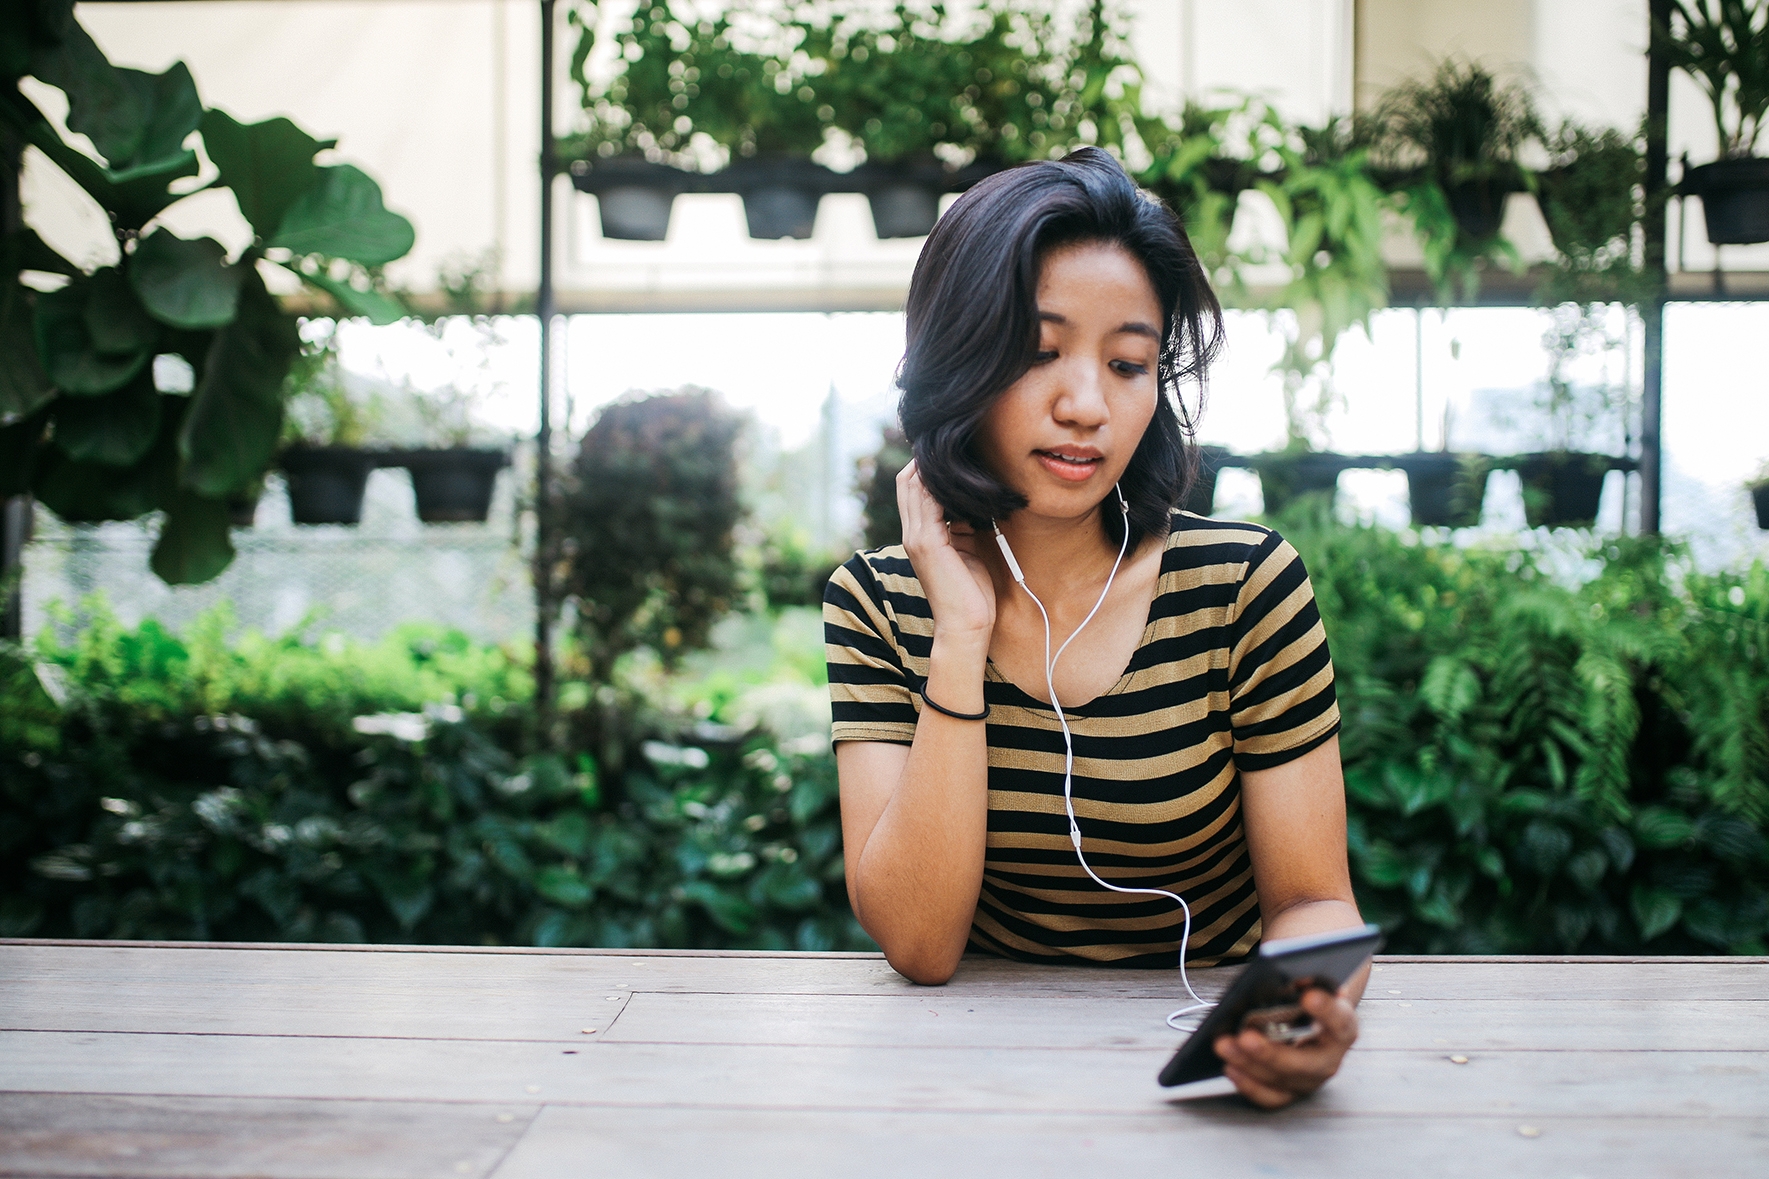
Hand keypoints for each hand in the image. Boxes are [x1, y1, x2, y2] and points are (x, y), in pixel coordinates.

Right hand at [897, 460, 995, 642]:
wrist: (966, 627)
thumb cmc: (972, 595)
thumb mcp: (968, 551)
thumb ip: (964, 526)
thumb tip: (973, 502)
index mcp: (920, 536)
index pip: (913, 490)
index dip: (926, 468)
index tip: (951, 452)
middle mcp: (912, 534)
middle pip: (909, 482)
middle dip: (926, 459)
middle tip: (952, 441)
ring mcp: (916, 538)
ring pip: (914, 486)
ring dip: (931, 466)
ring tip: (953, 448)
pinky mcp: (927, 543)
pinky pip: (927, 501)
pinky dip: (939, 482)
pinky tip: (956, 471)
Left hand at [1214, 986, 1358, 1108]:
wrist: (1309, 1019)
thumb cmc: (1305, 998)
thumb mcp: (1307, 983)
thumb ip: (1302, 979)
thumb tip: (1284, 971)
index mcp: (1342, 1026)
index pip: (1341, 1021)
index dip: (1327, 1011)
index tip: (1309, 996)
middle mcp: (1330, 1058)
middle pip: (1307, 1064)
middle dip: (1273, 1052)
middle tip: (1247, 1037)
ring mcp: (1310, 1079)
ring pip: (1282, 1080)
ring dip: (1249, 1064)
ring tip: (1224, 1045)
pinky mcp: (1290, 1091)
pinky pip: (1270, 1096)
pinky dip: (1248, 1084)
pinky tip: (1229, 1067)